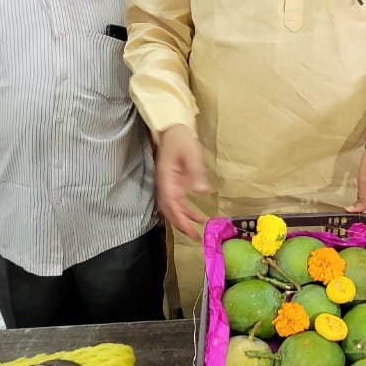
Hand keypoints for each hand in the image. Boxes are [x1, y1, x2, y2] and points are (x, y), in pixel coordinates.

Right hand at [155, 124, 208, 239]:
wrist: (172, 128)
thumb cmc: (180, 139)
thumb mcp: (191, 153)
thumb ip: (196, 172)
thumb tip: (201, 191)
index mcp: (166, 179)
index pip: (170, 204)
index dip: (178, 218)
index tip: (188, 230)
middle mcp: (165, 184)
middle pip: (170, 209)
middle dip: (180, 224)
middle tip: (194, 237)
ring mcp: (168, 184)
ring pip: (173, 207)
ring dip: (184, 219)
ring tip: (197, 230)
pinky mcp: (174, 182)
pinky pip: (178, 200)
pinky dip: (186, 209)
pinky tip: (197, 216)